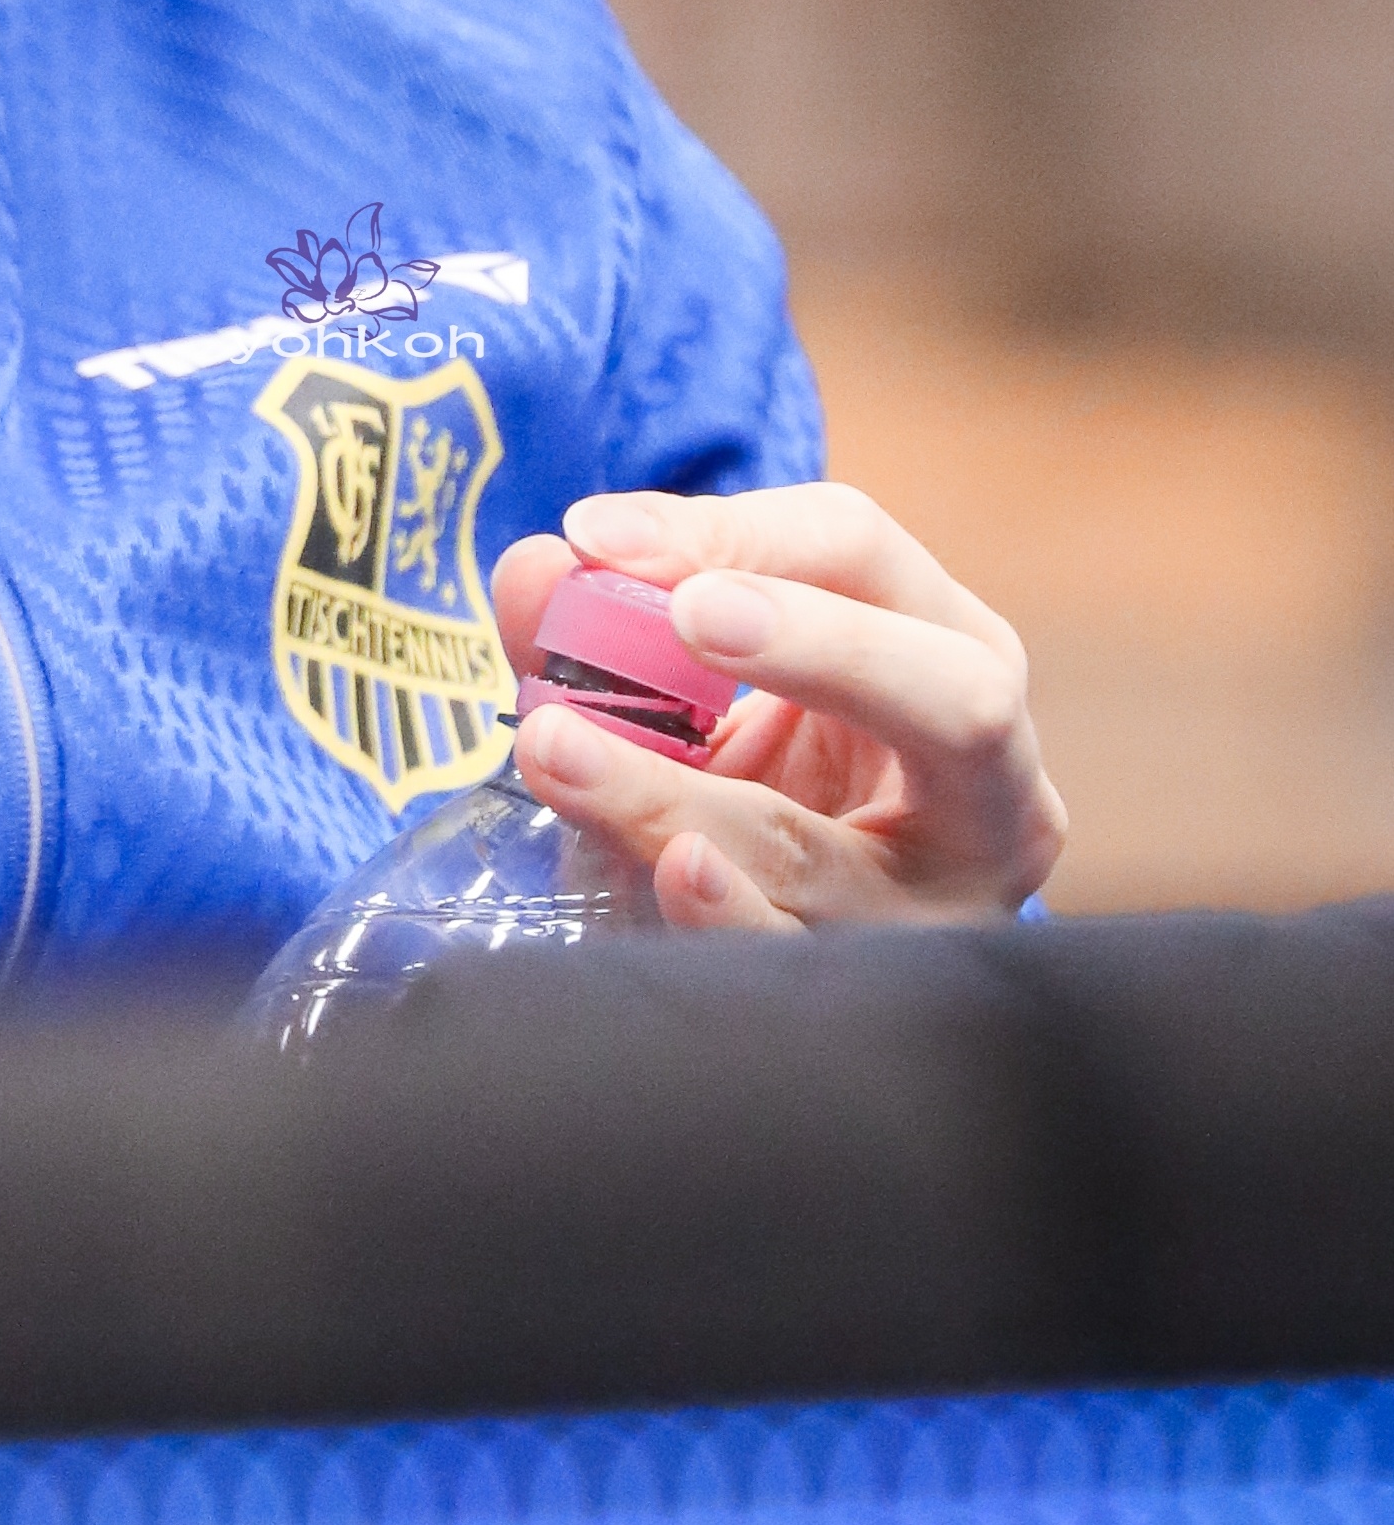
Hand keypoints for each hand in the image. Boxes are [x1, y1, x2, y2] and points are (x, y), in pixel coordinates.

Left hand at [488, 482, 1067, 937]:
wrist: (803, 922)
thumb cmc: (782, 770)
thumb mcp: (720, 680)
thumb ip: (617, 618)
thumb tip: (535, 572)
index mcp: (956, 652)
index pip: (862, 555)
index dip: (738, 531)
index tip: (594, 537)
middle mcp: (989, 783)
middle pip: (947, 698)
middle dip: (817, 646)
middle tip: (686, 613)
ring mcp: (937, 907)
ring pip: (817, 848)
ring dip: (672, 796)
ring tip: (560, 748)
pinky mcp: (864, 993)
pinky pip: (786, 957)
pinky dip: (723, 913)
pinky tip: (672, 872)